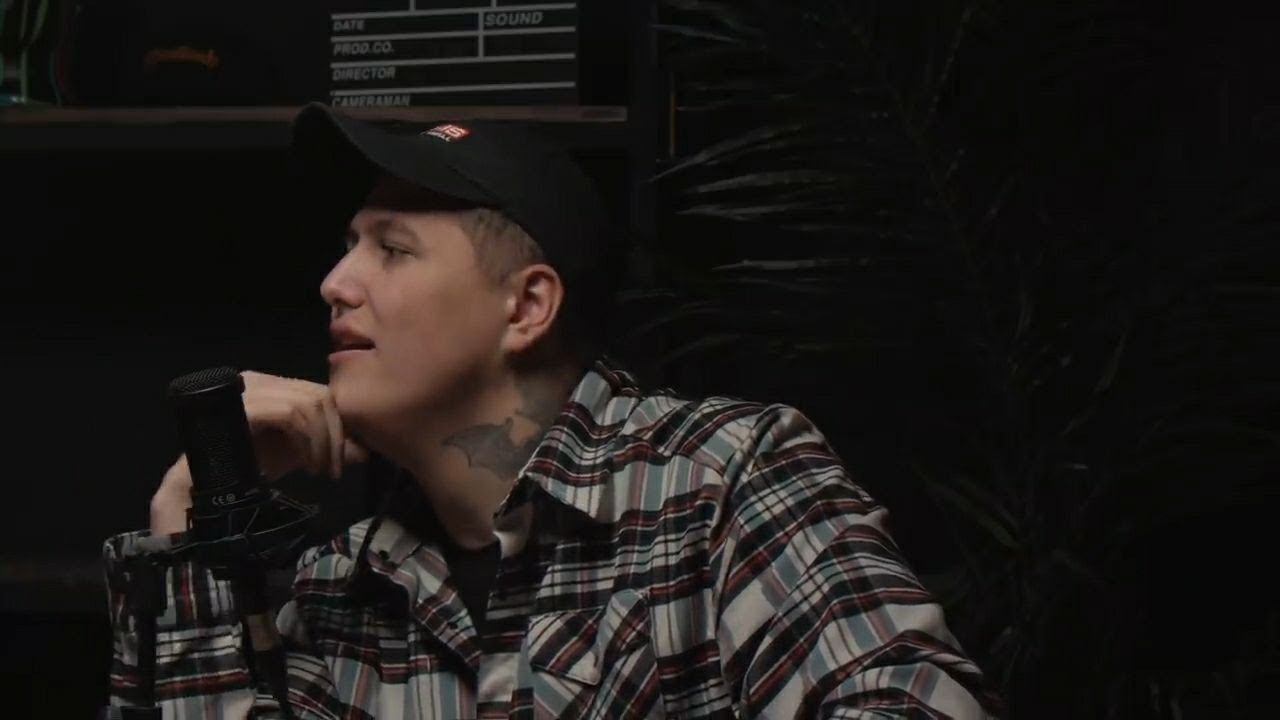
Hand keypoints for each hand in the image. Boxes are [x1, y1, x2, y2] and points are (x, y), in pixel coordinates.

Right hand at [149, 371, 368, 534]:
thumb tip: (365, 449)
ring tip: (319, 470)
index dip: (341, 425)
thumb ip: (330, 448)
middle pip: (320, 395)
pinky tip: (305, 463)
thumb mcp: (299, 455)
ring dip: (324, 440)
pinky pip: (291, 413)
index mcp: (272, 386)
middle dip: (336, 435)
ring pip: (309, 402)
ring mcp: (249, 389)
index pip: (321, 392)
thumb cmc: (247, 467)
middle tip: (332, 469)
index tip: (343, 460)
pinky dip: (307, 439)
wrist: (202, 489)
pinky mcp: (244, 405)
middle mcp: (259, 379)